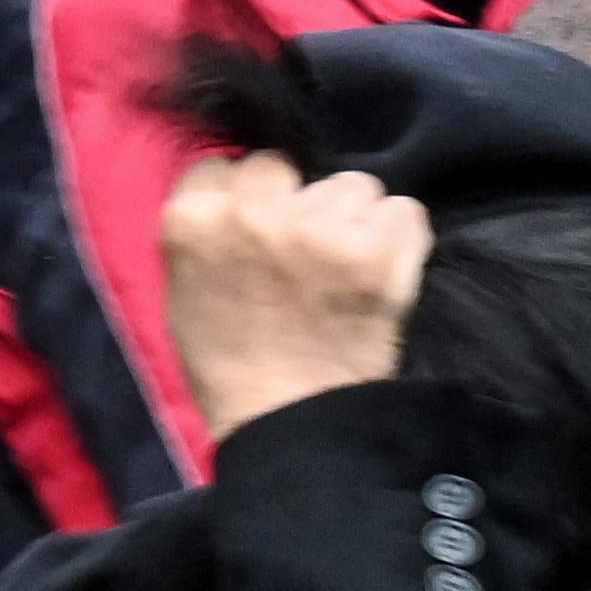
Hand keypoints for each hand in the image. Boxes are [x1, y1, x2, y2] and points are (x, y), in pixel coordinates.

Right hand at [162, 154, 431, 438]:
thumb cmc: (233, 366)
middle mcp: (251, 214)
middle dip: (297, 200)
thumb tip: (246, 186)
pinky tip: (379, 275)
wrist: (290, 424)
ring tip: (345, 271)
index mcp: (191, 221)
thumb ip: (211, 226)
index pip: (226, 165)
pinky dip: (400, 240)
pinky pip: (403, 212)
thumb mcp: (186, 286)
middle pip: (284, 166)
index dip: (249, 198)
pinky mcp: (374, 252)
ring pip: (352, 186)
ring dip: (354, 220)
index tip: (261, 231)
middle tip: (306, 253)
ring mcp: (316, 230)